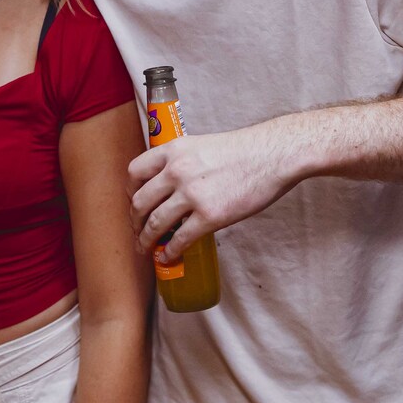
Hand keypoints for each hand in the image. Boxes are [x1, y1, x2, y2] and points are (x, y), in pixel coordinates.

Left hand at [128, 121, 299, 259]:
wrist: (272, 155)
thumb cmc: (244, 150)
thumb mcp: (202, 145)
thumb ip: (183, 161)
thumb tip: (173, 184)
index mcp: (173, 150)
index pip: (135, 172)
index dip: (130, 192)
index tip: (134, 203)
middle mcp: (176, 171)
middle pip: (140, 202)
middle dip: (134, 221)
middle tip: (137, 231)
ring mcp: (192, 194)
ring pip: (155, 224)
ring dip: (146, 240)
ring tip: (146, 249)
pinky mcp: (210, 215)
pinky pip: (180, 239)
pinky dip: (170, 252)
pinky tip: (169, 257)